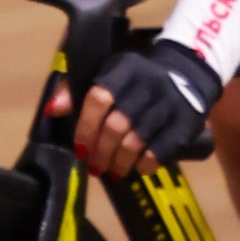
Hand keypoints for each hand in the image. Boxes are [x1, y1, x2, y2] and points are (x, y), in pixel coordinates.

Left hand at [74, 41, 220, 180]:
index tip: (80, 147)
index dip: (85, 128)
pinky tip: (138, 168)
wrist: (187, 71)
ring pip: (136, 142)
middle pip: (116, 126)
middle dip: (100, 152)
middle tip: (95, 165)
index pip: (98, 98)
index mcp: (124, 70)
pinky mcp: (185, 121)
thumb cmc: (134, 80)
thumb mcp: (107, 73)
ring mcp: (169, 103)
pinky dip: (145, 164)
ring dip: (119, 162)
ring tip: (112, 170)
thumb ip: (75, 90)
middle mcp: (148, 84)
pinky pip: (161, 150)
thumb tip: (53, 109)